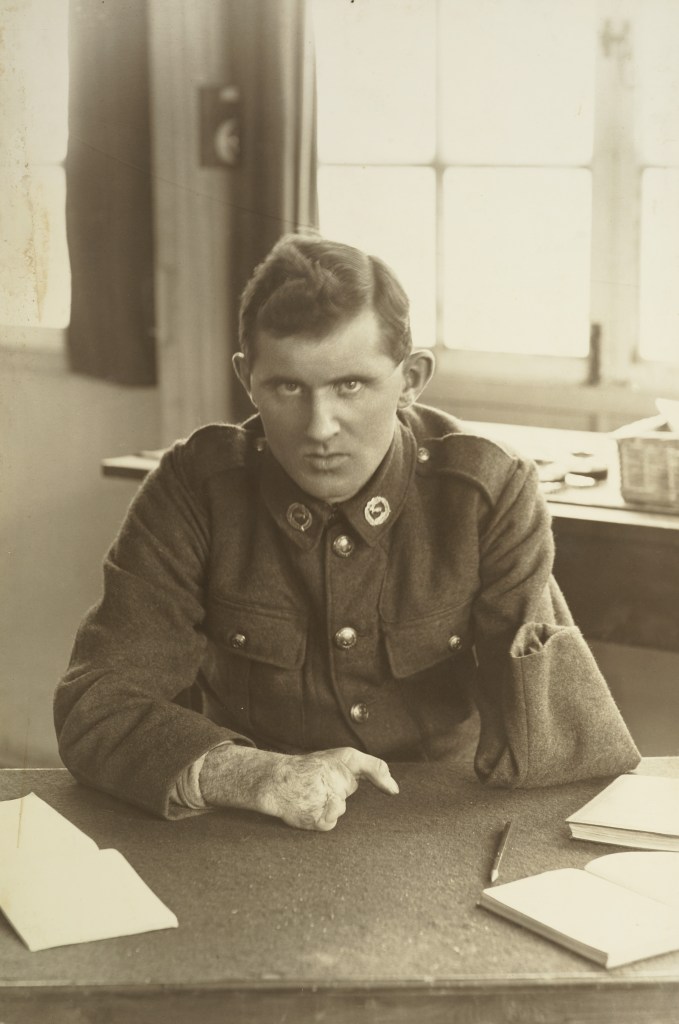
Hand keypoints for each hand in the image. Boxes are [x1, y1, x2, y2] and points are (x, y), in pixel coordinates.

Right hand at [200, 744, 398, 830]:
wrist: (276, 781)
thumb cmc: (309, 769)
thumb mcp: (340, 759)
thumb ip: (371, 769)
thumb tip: (395, 789)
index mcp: (343, 759)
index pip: (372, 768)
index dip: (383, 779)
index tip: (393, 791)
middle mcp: (336, 777)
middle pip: (348, 795)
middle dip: (338, 792)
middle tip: (318, 784)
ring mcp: (328, 799)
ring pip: (340, 809)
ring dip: (328, 806)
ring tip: (310, 795)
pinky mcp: (321, 819)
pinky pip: (331, 822)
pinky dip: (322, 818)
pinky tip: (307, 807)